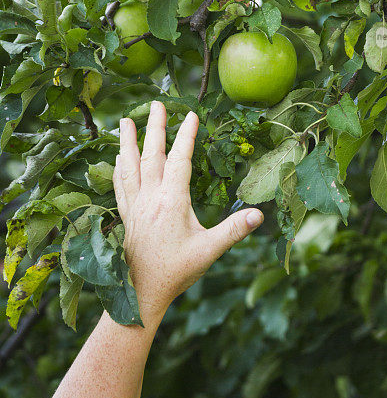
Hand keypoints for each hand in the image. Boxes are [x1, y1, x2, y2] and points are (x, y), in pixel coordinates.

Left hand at [113, 101, 263, 327]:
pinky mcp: (126, 216)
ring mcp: (135, 206)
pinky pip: (119, 184)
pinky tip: (116, 158)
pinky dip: (118, 167)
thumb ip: (233, 230)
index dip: (186, 136)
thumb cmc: (177, 271)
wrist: (142, 293)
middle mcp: (150, 198)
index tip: (191, 115)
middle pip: (151, 155)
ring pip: (129, 166)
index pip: (180, 161)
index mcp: (171, 202)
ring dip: (127, 141)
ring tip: (123, 120)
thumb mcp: (209, 251)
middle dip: (155, 127)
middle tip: (157, 103)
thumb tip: (258, 214)